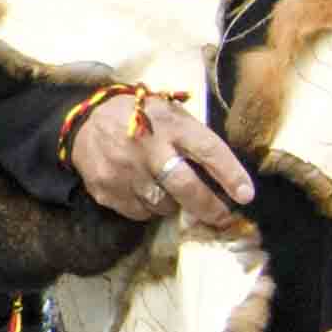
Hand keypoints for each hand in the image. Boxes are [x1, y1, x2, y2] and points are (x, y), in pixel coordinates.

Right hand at [71, 86, 254, 227]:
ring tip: (170, 193)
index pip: (208, 151)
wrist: (85, 121)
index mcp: (170, 125)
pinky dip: (149, 208)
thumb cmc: (140, 117)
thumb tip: (225, 179)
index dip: (230, 175)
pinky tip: (145, 191)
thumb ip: (193, 140)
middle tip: (222, 217)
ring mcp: (124, 171)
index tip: (246, 195)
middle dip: (209, 207)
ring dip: (174, 205)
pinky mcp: (106, 189)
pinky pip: (139, 212)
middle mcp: (147, 148)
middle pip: (185, 187)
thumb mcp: (170, 114)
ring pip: (162, 205)